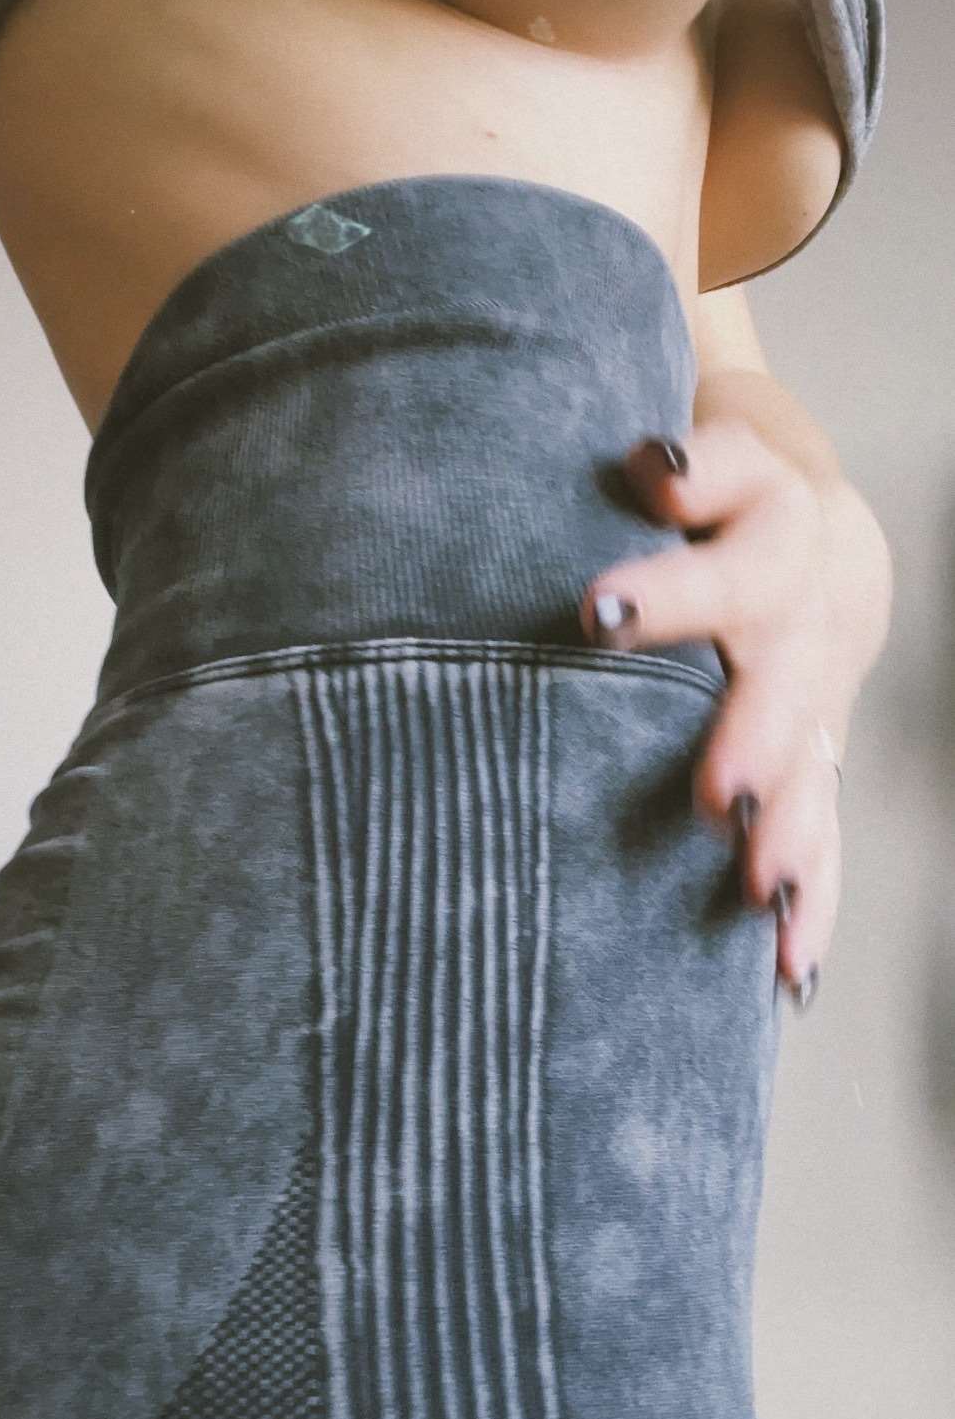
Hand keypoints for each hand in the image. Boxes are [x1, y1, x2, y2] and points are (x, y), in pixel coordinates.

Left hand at [576, 418, 892, 1006]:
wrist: (800, 514)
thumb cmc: (682, 480)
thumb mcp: (661, 452)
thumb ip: (628, 461)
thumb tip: (594, 448)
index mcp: (756, 495)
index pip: (728, 491)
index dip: (688, 530)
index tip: (617, 577)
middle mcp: (800, 584)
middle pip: (784, 651)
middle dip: (752, 723)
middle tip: (713, 792)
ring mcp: (819, 671)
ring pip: (814, 748)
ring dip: (789, 823)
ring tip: (758, 890)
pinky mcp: (821, 743)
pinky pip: (825, 823)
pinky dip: (810, 896)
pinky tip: (788, 970)